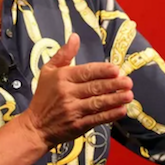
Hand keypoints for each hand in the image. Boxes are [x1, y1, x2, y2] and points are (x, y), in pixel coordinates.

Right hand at [21, 33, 133, 148]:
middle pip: (94, 87)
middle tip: (128, 81)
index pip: (86, 72)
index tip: (116, 69)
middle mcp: (67, 93)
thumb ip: (64, 54)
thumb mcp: (48, 71)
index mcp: (61, 77)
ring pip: (98, 103)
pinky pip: (97, 119)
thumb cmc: (43, 96)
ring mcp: (72, 110)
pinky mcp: (77, 126)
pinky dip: (110, 115)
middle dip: (114, 84)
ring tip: (129, 95)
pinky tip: (121, 110)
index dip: (102, 71)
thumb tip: (75, 37)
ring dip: (115, 99)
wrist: (35, 127)